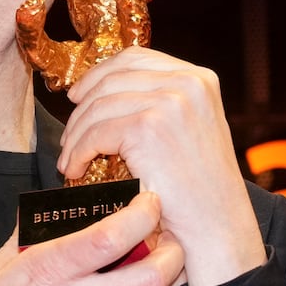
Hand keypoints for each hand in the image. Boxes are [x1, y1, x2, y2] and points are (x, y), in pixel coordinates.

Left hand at [58, 47, 264, 285]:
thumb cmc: (200, 190)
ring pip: (98, 107)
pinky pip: (95, 133)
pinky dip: (77, 152)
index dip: (98, 74)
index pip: (134, 57)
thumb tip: (104, 89)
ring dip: (75, 135)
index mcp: (198, 78)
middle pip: (111, 79)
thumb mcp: (190, 130)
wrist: (216, 228)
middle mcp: (187, 83)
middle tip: (69, 136)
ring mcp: (170, 103)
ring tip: (69, 159)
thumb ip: (161, 102)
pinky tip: (75, 170)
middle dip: (81, 108)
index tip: (79, 96)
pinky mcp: (148, 128)